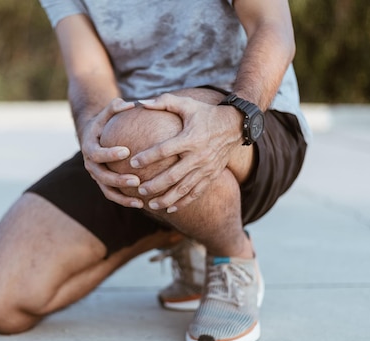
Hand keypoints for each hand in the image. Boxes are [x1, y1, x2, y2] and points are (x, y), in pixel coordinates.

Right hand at [79, 98, 143, 207]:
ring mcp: (97, 176)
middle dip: (119, 179)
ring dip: (123, 197)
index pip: (97, 153)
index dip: (110, 153)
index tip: (126, 151)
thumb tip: (132, 103)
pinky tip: (141, 204)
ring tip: (140, 201)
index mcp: (89, 147)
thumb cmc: (104, 122)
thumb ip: (116, 107)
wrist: (92, 137)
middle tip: (137, 180)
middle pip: (102, 176)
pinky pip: (114, 195)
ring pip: (107, 190)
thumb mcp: (106, 113)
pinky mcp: (104, 184)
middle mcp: (90, 165)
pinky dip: (126, 200)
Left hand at [131, 93, 241, 211]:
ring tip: (151, 205)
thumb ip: (163, 102)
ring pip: (183, 189)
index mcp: (190, 138)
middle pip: (172, 176)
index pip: (165, 150)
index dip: (148, 157)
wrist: (236, 125)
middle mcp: (198, 156)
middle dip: (154, 185)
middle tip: (139, 190)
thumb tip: (140, 103)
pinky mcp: (212, 176)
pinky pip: (196, 193)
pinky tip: (169, 209)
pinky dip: (183, 203)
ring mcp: (206, 168)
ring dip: (166, 199)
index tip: (133, 162)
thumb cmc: (206, 113)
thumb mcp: (187, 103)